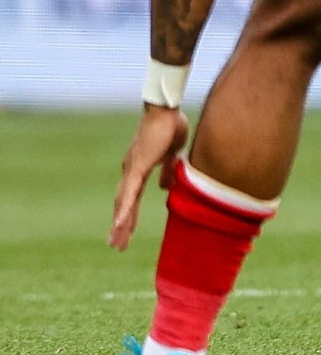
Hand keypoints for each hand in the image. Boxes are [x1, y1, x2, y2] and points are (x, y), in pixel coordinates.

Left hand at [109, 104, 189, 250]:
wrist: (165, 109)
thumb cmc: (170, 125)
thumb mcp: (171, 153)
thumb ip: (167, 169)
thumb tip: (165, 186)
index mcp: (138, 168)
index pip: (131, 196)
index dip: (128, 213)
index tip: (126, 230)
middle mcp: (130, 170)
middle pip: (123, 203)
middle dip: (121, 225)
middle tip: (116, 245)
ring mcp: (132, 169)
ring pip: (123, 202)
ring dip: (120, 224)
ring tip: (117, 243)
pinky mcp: (137, 167)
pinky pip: (130, 193)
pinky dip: (125, 209)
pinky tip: (121, 224)